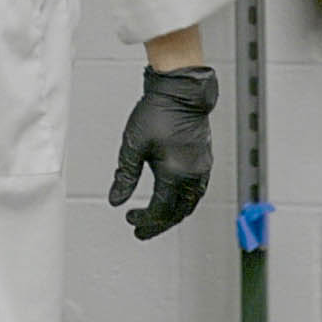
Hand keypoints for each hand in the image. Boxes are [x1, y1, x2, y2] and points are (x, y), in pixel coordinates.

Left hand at [108, 65, 217, 239]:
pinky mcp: (205, 159)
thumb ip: (124, 176)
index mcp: (175, 174)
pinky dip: (184, 201)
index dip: (144, 219)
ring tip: (156, 219)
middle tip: (141, 231)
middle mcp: (193, 175)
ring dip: (173, 215)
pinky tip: (173, 199)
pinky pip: (197, 191)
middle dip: (158, 225)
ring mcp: (202, 168)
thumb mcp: (133, 145)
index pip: (160, 210)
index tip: (130, 219)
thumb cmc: (157, 112)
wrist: (181, 91)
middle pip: (177, 213)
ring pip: (190, 204)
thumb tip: (116, 201)